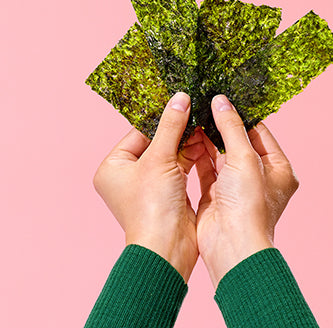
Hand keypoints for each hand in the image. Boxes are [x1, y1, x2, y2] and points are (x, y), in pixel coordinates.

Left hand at [92, 92, 204, 282]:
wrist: (167, 247)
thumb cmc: (152, 208)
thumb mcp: (159, 159)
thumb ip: (170, 127)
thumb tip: (180, 98)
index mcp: (114, 167)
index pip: (139, 133)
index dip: (160, 119)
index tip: (180, 102)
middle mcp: (128, 176)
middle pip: (156, 143)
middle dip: (177, 131)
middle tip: (196, 113)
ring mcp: (148, 185)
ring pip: (170, 155)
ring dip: (187, 143)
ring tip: (204, 126)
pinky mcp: (167, 192)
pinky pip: (179, 167)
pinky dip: (192, 157)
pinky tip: (205, 144)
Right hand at [195, 95, 299, 287]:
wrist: (231, 245)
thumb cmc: (248, 206)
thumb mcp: (244, 158)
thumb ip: (232, 128)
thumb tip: (221, 101)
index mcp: (278, 169)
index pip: (260, 133)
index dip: (242, 116)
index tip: (224, 100)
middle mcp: (258, 177)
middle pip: (238, 143)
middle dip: (221, 127)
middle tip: (204, 106)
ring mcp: (236, 186)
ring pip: (221, 155)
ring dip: (208, 140)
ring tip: (194, 118)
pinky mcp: (216, 194)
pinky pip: (206, 169)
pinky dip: (198, 155)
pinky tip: (188, 139)